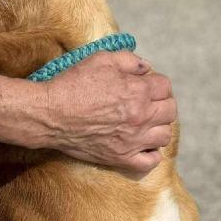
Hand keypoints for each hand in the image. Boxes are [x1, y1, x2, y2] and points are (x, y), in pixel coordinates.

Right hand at [40, 50, 176, 173]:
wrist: (50, 115)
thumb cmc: (73, 84)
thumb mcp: (100, 59)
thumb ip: (128, 60)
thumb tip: (146, 68)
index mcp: (138, 91)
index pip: (165, 86)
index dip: (156, 83)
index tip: (144, 85)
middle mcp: (141, 116)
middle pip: (170, 111)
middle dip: (161, 103)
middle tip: (146, 103)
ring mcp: (133, 140)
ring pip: (164, 136)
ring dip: (158, 127)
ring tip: (144, 124)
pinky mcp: (122, 158)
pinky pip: (151, 161)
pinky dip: (152, 154)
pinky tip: (143, 146)